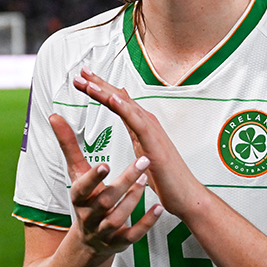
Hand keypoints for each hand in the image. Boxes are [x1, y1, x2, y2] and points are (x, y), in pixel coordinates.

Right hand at [49, 113, 162, 255]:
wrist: (88, 241)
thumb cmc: (85, 197)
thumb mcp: (76, 173)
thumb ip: (68, 145)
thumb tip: (54, 115)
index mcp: (79, 198)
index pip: (82, 189)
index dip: (93, 178)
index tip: (106, 164)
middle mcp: (90, 216)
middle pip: (105, 201)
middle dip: (123, 183)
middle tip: (143, 161)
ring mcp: (105, 231)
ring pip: (118, 218)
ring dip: (134, 200)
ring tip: (146, 179)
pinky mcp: (121, 242)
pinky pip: (134, 235)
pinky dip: (146, 223)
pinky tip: (159, 208)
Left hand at [72, 67, 207, 217]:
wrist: (185, 196)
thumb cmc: (167, 177)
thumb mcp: (145, 150)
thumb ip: (137, 132)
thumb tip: (128, 119)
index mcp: (142, 126)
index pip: (118, 102)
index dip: (101, 88)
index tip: (84, 77)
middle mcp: (147, 123)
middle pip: (120, 98)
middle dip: (99, 83)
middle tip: (80, 71)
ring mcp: (152, 131)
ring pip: (126, 105)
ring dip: (106, 92)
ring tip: (88, 81)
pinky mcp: (155, 143)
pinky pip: (137, 122)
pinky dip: (125, 108)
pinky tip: (112, 98)